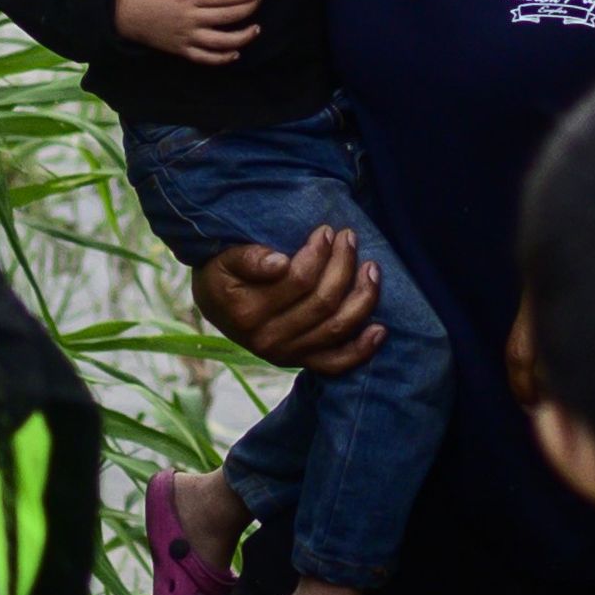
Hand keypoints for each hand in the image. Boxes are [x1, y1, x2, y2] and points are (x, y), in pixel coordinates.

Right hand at [115, 0, 261, 64]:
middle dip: (246, 11)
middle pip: (226, 17)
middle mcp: (191, 19)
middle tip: (257, 4)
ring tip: (255, 30)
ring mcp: (187, 37)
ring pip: (221, 41)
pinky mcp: (182, 50)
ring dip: (241, 38)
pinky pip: (205, 58)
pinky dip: (222, 58)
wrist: (126, 16)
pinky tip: (235, 53)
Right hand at [194, 227, 382, 373]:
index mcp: (248, 313)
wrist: (214, 305)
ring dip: (361, 297)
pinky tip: (380, 329)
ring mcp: (286, 355)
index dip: (319, 253)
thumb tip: (279, 263)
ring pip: (335, 328)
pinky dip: (361, 349)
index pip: (297, 281)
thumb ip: (248, 258)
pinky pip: (336, 364)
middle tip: (349, 238)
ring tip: (371, 268)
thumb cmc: (222, 275)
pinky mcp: (300, 362)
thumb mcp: (224, 259)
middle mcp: (268, 340)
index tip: (327, 231)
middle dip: (343, 266)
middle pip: (322, 302)